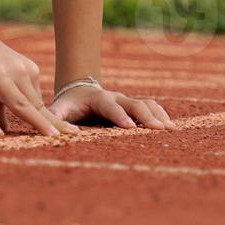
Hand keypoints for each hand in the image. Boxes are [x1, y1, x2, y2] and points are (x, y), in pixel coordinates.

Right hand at [0, 32, 78, 136]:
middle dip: (54, 123)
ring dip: (36, 123)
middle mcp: (17, 73)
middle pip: (36, 105)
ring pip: (20, 105)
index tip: (71, 132)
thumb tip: (4, 130)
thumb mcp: (0, 78)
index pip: (41, 103)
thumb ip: (2, 105)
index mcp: (27, 71)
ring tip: (49, 139)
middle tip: (72, 137)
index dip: (55, 120)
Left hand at [49, 84, 176, 129]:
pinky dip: (162, 116)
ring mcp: (127, 102)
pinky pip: (152, 108)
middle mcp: (116, 98)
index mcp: (97, 99)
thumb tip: (53, 132)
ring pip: (146, 104)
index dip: (119, 116)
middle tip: (158, 129)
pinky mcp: (134, 108)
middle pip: (134, 104)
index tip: (129, 127)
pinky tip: (171, 128)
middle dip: (146, 116)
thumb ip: (55, 118)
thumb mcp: (59, 110)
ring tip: (170, 129)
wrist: (78, 92)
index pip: (110, 106)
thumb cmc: (68, 106)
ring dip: (158, 115)